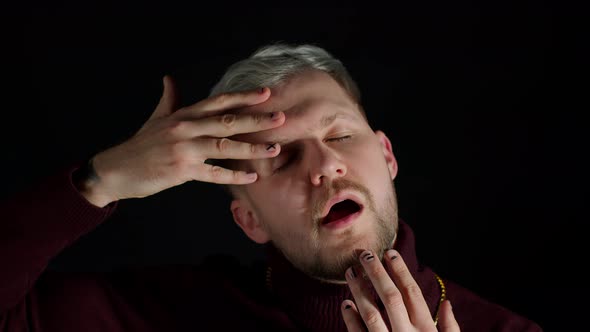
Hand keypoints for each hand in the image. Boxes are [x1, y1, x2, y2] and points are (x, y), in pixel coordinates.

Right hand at [80, 75, 284, 206]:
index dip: (243, 97)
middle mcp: (186, 128)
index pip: (218, 102)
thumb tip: (169, 79)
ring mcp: (184, 149)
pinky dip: (234, 176)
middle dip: (256, 120)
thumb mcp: (156, 118)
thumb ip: (169, 99)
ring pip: (224, 146)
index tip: (266, 93)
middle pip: (227, 121)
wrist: (116, 169)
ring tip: (274, 149)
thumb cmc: (141, 145)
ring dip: (251, 149)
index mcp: (183, 114)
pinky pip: (214, 173)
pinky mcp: (182, 170)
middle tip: (280, 118)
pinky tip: (252, 177)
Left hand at [341, 249, 459, 331]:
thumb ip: (450, 329)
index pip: (411, 293)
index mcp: (427, 330)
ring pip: (371, 312)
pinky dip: (350, 319)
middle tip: (363, 254)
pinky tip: (345, 304)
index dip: (400, 270)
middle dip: (376, 272)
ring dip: (359, 290)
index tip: (389, 252)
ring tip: (349, 272)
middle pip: (389, 297)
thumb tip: (447, 303)